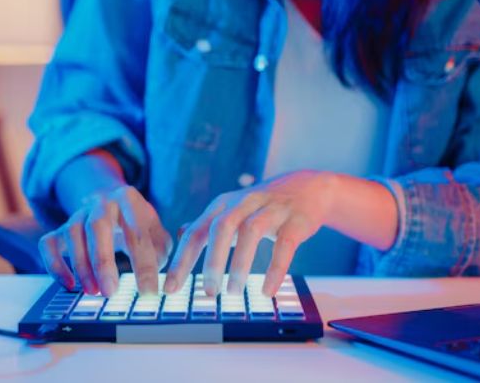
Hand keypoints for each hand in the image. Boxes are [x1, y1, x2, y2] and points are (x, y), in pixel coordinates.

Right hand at [39, 185, 172, 296]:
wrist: (109, 200)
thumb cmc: (137, 223)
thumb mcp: (156, 229)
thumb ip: (162, 249)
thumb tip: (164, 275)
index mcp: (128, 199)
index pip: (137, 233)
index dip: (144, 265)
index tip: (149, 292)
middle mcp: (100, 203)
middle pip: (98, 227)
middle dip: (103, 261)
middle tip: (110, 292)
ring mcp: (77, 214)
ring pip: (72, 235)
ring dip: (81, 266)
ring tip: (93, 292)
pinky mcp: (59, 228)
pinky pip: (47, 244)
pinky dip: (54, 265)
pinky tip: (68, 285)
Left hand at [164, 170, 337, 296]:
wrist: (310, 188)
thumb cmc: (265, 205)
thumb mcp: (234, 208)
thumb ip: (209, 223)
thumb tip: (182, 235)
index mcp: (224, 205)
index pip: (197, 231)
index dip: (181, 260)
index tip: (170, 288)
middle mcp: (245, 202)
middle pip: (222, 228)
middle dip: (212, 261)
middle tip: (208, 292)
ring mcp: (272, 209)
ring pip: (251, 232)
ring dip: (240, 264)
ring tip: (233, 291)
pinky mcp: (296, 220)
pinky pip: (284, 245)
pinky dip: (275, 269)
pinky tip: (267, 291)